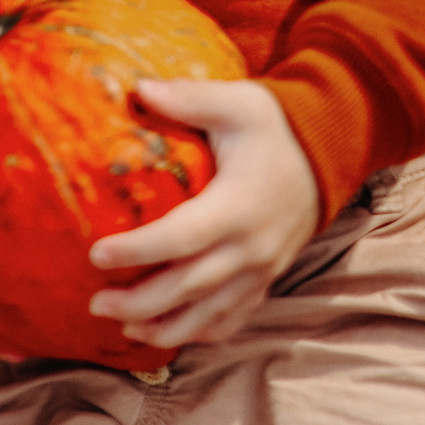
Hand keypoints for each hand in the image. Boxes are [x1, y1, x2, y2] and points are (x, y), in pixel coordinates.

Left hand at [84, 79, 321, 349]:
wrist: (328, 153)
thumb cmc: (275, 126)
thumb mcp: (237, 102)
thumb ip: (189, 97)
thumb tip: (138, 89)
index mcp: (239, 205)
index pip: (182, 237)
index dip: (138, 250)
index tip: (95, 254)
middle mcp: (251, 247)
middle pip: (190, 287)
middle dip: (140, 302)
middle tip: (95, 302)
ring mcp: (261, 270)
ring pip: (209, 314)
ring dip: (164, 328)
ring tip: (121, 328)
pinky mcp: (265, 280)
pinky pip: (232, 319)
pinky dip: (198, 333)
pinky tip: (164, 334)